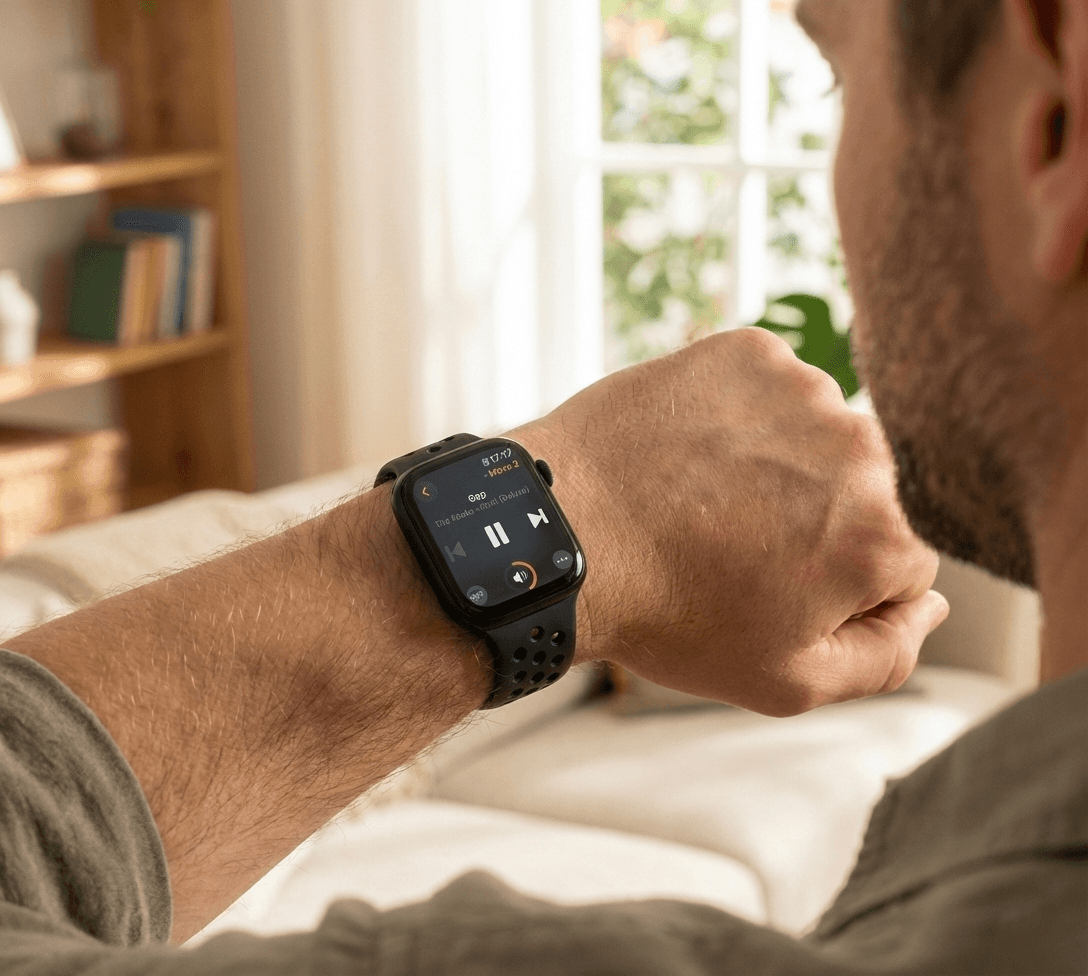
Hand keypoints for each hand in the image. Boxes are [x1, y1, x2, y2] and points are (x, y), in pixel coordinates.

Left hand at [515, 328, 946, 715]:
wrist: (564, 533)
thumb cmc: (667, 614)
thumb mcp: (786, 681)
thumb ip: (886, 655)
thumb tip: (932, 605)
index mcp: (880, 539)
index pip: (899, 568)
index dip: (834, 590)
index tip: (768, 589)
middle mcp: (860, 450)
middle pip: (862, 495)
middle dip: (813, 523)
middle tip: (729, 547)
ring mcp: (801, 390)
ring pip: (816, 436)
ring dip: (777, 464)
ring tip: (703, 499)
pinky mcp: (747, 351)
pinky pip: (767, 389)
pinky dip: (738, 415)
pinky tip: (690, 451)